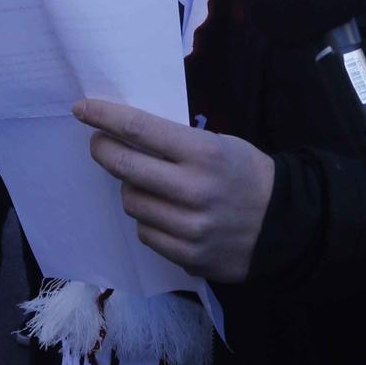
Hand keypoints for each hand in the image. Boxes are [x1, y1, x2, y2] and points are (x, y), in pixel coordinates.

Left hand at [76, 98, 274, 283]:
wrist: (283, 224)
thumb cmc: (246, 174)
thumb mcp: (220, 144)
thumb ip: (177, 143)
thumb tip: (124, 135)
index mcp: (204, 152)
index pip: (139, 129)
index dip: (104, 117)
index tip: (82, 109)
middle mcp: (194, 190)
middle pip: (124, 167)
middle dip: (103, 150)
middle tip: (99, 144)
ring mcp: (190, 227)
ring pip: (132, 202)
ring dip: (132, 189)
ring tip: (149, 184)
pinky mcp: (188, 256)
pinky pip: (146, 234)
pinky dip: (149, 220)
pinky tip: (166, 214)